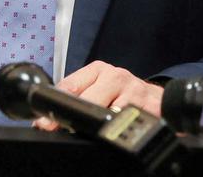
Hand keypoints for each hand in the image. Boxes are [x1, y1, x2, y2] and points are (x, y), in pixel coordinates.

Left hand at [42, 62, 161, 130]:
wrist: (158, 99)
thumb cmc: (123, 94)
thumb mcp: (99, 89)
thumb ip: (77, 97)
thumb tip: (46, 119)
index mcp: (99, 70)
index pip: (69, 85)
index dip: (55, 107)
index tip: (45, 122)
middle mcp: (116, 77)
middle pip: (87, 101)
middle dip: (73, 120)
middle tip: (65, 131)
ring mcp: (133, 91)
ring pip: (107, 113)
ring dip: (97, 127)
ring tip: (95, 132)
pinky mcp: (149, 106)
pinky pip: (127, 121)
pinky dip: (119, 129)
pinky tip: (117, 131)